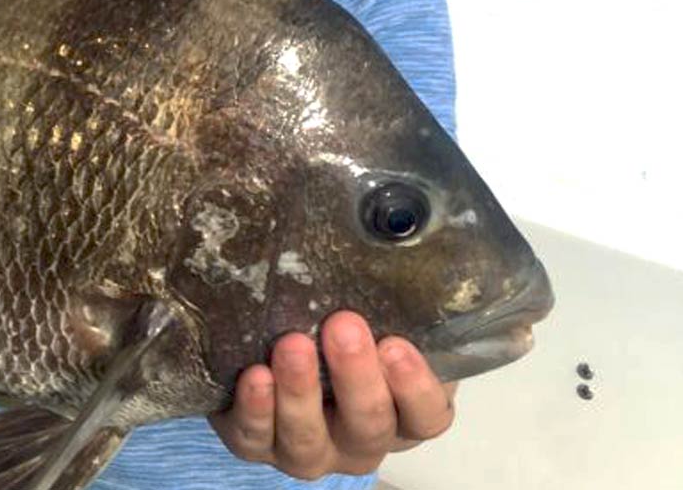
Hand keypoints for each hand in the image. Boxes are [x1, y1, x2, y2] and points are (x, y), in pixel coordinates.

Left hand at [209, 311, 455, 479]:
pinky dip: (255, 409)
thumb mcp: (372, 312)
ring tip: (291, 345)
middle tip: (343, 326)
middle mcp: (360, 440)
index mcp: (402, 412)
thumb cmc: (336, 328)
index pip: (427, 415)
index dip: (415, 388)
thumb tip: (389, 233)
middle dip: (356, 377)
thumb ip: (387, 292)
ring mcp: (309, 449)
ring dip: (300, 392)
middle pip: (369, 425)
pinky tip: (255, 376)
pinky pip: (255, 438)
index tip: (397, 345)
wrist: (271, 353)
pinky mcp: (257, 445)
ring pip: (310, 439)